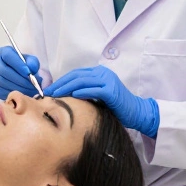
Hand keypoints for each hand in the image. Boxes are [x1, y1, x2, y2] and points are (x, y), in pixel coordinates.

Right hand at [0, 45, 40, 99]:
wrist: (18, 73)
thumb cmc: (23, 65)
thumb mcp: (30, 60)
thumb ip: (32, 62)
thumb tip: (32, 69)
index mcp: (2, 52)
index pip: (7, 56)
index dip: (18, 65)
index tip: (29, 73)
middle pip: (3, 70)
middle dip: (19, 79)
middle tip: (32, 84)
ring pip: (2, 82)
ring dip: (18, 87)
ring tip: (30, 89)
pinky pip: (1, 91)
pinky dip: (13, 93)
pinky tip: (23, 93)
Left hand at [45, 65, 159, 137]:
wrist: (136, 112)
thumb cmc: (116, 107)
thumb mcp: (98, 96)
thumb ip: (86, 91)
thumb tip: (64, 95)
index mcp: (99, 73)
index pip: (76, 74)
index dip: (62, 80)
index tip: (50, 89)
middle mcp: (103, 73)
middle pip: (76, 76)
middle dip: (60, 84)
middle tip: (48, 92)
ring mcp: (108, 80)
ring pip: (82, 81)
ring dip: (66, 88)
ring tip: (55, 95)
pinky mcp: (111, 91)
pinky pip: (93, 90)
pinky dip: (82, 92)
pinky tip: (72, 96)